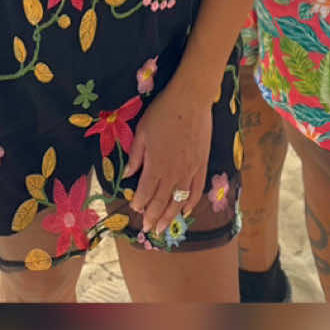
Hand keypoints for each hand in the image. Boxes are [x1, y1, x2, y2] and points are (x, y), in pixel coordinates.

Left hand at [124, 84, 212, 235]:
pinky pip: (196, 191)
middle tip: (148, 229)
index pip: (145, 192)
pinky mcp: (201, 165)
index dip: (139, 204)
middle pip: (161, 202)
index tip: (135, 209)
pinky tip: (186, 211)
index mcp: (155, 165)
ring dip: (170, 216)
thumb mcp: (142, 131)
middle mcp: (172, 173)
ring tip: (163, 228)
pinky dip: (191, 204)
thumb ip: (136, 156)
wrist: (191, 100)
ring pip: (178, 201)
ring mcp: (189, 171)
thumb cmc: (163, 112)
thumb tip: (127, 175)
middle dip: (153, 217)